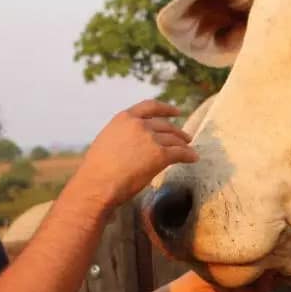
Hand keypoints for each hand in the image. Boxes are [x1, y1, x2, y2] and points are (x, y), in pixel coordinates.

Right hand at [71, 100, 197, 209]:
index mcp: (124, 118)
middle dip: (178, 132)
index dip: (166, 109)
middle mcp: (139, 124)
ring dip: (184, 145)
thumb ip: (122, 135)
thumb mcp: (107, 140)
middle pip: (165, 125)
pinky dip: (189, 155)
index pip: (150, 107)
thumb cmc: (97, 170)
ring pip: (174, 140)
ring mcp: (150, 138)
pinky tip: (193, 158)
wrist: (97, 184)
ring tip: (190, 150)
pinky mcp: (160, 155)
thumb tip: (132, 143)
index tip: (177, 112)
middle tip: (186, 138)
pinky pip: (180, 153)